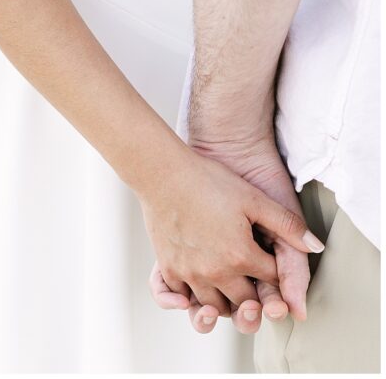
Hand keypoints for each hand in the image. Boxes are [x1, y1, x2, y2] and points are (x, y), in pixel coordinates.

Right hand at [138, 147, 318, 320]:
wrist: (162, 172)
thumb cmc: (207, 180)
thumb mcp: (253, 198)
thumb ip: (288, 225)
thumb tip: (315, 246)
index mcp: (241, 256)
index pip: (272, 280)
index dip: (277, 273)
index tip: (273, 263)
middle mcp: (216, 271)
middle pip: (246, 301)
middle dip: (256, 295)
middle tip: (256, 283)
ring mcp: (189, 272)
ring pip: (215, 307)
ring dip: (227, 302)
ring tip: (230, 289)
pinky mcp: (169, 267)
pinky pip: (182, 298)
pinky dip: (193, 299)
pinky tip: (199, 288)